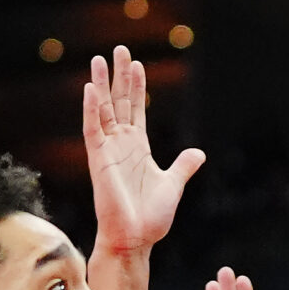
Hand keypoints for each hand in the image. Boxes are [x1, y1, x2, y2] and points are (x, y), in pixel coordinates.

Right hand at [83, 46, 205, 253]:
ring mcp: (108, 152)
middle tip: (118, 50)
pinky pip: (92, 131)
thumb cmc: (150, 217)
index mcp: (138, 148)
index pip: (136, 109)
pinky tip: (89, 90)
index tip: (137, 64)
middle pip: (118, 103)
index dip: (136, 87)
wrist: (136, 240)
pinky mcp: (98, 162)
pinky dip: (91, 110)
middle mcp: (121, 145)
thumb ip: (183, 166)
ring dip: (100, 86)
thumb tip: (198, 153)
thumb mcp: (173, 184)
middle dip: (118, 76)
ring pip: (102, 111)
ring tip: (99, 60)